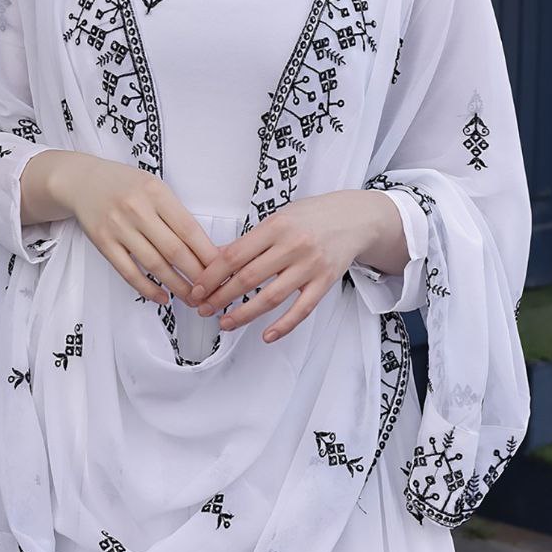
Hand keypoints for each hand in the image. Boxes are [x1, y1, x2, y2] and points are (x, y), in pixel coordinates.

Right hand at [49, 154, 219, 305]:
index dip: (207, 253)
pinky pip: (128, 271)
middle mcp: (138, 209)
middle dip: (196, 275)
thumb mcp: (154, 187)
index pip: (189, 229)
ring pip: (154, 264)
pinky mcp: (103, 242)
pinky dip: (147, 288)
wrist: (83, 181)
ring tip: (191, 298)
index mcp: (156, 192)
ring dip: (176, 286)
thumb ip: (175, 213)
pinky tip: (162, 297)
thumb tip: (204, 247)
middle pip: (174, 250)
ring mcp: (119, 227)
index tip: (221, 270)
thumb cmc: (125, 185)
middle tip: (211, 291)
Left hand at [187, 190, 397, 342]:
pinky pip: (301, 309)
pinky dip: (283, 325)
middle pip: (248, 278)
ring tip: (225, 324)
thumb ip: (252, 240)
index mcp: (275, 226)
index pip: (234, 255)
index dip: (211, 276)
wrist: (355, 217)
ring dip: (244, 314)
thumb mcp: (279, 218)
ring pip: (271, 297)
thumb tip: (217, 260)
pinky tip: (266, 335)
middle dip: (220, 297)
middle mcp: (292, 245)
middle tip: (203, 309)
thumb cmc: (312, 216)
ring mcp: (310, 266)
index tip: (196, 289)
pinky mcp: (325, 282)